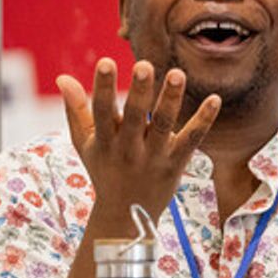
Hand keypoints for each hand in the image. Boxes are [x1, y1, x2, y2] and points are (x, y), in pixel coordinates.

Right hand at [56, 59, 219, 232]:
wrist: (127, 215)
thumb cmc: (105, 170)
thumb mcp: (85, 143)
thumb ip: (76, 110)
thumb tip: (62, 77)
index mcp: (104, 141)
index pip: (101, 111)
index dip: (102, 87)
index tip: (105, 62)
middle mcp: (128, 149)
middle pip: (134, 117)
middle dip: (139, 92)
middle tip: (144, 64)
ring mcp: (154, 157)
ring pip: (163, 125)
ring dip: (170, 99)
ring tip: (177, 73)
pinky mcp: (176, 163)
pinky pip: (192, 140)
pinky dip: (204, 120)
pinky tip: (215, 99)